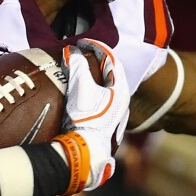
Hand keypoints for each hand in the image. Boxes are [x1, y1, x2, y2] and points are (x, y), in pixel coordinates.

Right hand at [55, 39, 129, 193]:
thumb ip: (77, 66)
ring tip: (79, 74)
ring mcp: (116, 116)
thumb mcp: (80, 88)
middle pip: (111, 75)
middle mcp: (123, 102)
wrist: (87, 153)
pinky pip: (101, 104)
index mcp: (121, 90)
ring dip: (94, 80)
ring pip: (107, 91)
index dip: (96, 47)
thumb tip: (72, 51)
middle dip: (96, 64)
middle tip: (81, 56)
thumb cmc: (87, 119)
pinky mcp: (107, 127)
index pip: (111, 60)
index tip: (81, 42)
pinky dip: (91, 94)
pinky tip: (80, 98)